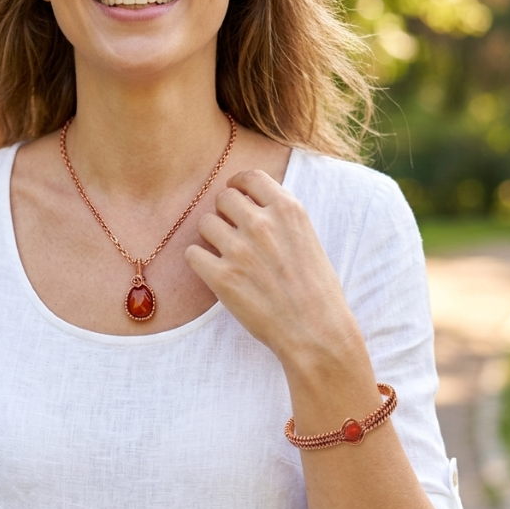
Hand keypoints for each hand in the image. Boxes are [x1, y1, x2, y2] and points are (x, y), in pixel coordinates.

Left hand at [184, 169, 361, 370]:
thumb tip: (252, 205)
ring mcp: (240, 250)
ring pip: (205, 224)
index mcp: (288, 210)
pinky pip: (192, 254)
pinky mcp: (222, 277)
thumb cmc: (317, 291)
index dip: (238, 185)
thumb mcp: (308, 240)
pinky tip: (213, 272)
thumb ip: (282, 219)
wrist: (316, 331)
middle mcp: (262, 224)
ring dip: (211, 237)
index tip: (235, 195)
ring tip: (225, 256)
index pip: (250, 177)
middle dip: (224, 213)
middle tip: (231, 233)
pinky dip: (199, 262)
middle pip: (223, 198)